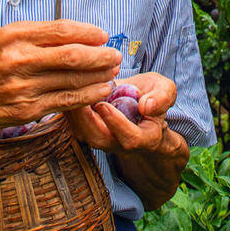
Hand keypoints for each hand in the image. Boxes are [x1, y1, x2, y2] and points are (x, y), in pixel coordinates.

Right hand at [0, 20, 120, 138]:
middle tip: (116, 55)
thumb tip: (79, 34)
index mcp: (14, 35)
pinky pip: (66, 101)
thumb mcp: (4, 40)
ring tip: (112, 72)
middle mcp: (19, 59)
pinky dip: (87, 95)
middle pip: (72, 55)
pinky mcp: (27, 110)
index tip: (103, 35)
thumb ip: (38, 36)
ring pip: (72, 79)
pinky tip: (100, 90)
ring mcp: (23, 86)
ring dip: (98, 76)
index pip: (61, 30)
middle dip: (100, 56)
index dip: (88, 33)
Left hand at [65, 72, 183, 157]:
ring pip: (82, 132)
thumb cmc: (153, 96)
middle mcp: (121, 144)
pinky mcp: (87, 132)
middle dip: (84, 117)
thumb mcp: (165, 90)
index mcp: (145, 138)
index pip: (130, 137)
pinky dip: (68, 106)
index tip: (103, 104)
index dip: (116, 122)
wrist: (140, 104)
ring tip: (66, 87)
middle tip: (74, 92)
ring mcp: (102, 140)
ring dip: (72, 111)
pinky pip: (74, 124)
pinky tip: (64, 86)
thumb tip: (146, 106)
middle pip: (98, 139)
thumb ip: (162, 98)